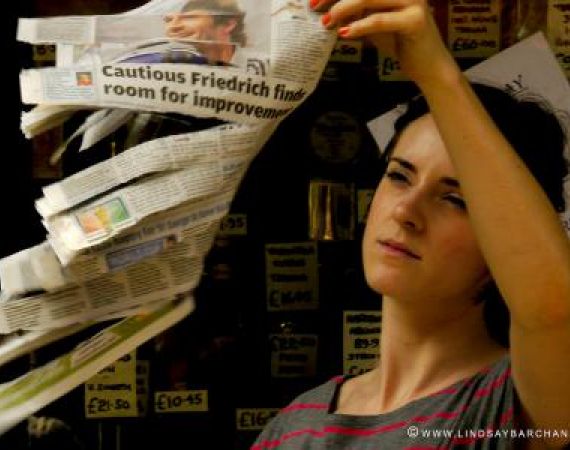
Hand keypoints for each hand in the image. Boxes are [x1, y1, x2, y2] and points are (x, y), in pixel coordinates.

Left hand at [311, 0, 459, 87]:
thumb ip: (355, 12)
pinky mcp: (415, 20)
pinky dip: (360, 26)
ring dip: (343, 8)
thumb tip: (326, 8)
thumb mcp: (372, 23)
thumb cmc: (399, 42)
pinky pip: (380, 20)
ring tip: (327, 21)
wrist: (427, 66)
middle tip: (314, 7)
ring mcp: (412, 1)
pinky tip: (345, 34)